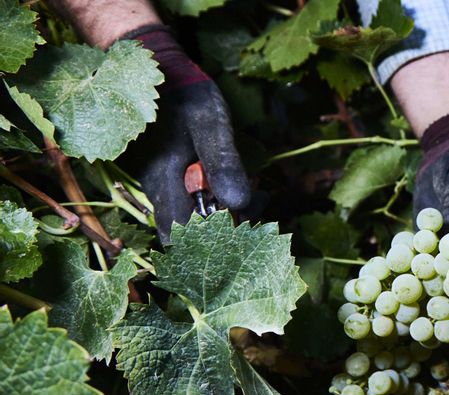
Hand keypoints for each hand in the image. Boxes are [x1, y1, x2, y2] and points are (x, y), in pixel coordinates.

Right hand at [123, 25, 249, 243]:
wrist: (161, 70)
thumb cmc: (186, 94)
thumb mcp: (209, 122)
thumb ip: (222, 162)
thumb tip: (239, 204)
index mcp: (162, 180)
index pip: (178, 234)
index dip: (213, 236)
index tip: (245, 212)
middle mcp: (158, 189)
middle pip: (190, 230)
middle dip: (228, 222)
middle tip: (258, 197)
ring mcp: (162, 185)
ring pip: (195, 215)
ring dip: (228, 209)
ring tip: (255, 188)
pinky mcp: (171, 178)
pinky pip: (195, 200)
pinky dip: (220, 197)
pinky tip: (238, 180)